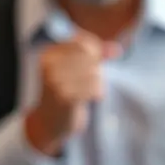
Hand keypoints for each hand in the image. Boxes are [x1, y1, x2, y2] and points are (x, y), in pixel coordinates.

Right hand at [24, 32, 122, 155]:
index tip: (96, 63)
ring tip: (87, 91)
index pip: (83, 43)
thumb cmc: (65, 91)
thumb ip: (97, 55)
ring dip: (97, 83)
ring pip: (94, 72)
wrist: (48, 121)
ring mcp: (54, 81)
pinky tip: (90, 98)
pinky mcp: (64, 97)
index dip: (97, 52)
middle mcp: (48, 65)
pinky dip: (97, 92)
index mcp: (48, 53)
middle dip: (96, 69)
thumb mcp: (76, 69)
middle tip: (90, 81)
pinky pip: (93, 87)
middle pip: (90, 57)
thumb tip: (116, 49)